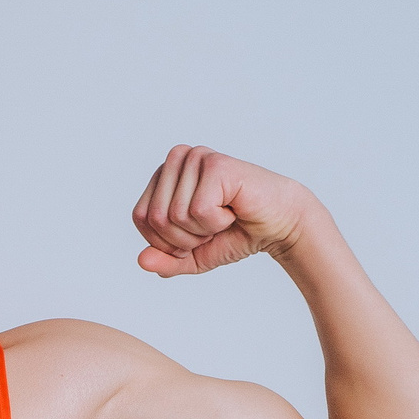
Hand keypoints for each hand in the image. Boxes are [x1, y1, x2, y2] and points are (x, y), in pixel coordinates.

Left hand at [132, 149, 309, 276]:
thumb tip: (140, 261)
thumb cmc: (235, 233)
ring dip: (203, 231)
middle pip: (155, 218)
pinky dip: (217, 222)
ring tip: (225, 217)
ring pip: (175, 215)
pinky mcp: (216, 164)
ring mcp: (196, 157)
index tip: (196, 234)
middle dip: (184, 239)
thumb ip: (165, 260)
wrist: (278, 225)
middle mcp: (178, 159)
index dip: (166, 240)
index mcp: (165, 175)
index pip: (140, 217)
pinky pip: (199, 211)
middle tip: (213, 227)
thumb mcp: (192, 256)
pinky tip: (234, 210)